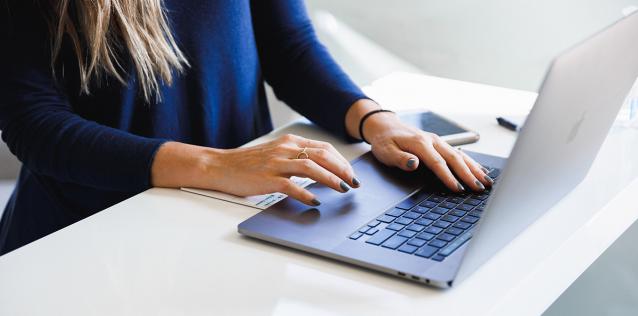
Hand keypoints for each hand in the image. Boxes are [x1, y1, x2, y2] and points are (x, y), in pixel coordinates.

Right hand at [151, 134, 359, 205]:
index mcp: (289, 142)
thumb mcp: (275, 153)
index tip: (351, 173)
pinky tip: (315, 201)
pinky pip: (291, 186)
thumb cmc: (248, 163)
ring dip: (331, 179)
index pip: (323, 147)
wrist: (220, 166)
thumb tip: (321, 169)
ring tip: (342, 189)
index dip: (341, 161)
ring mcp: (276, 164)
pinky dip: (306, 194)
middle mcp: (285, 149)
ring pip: (311, 168)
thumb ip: (296, 157)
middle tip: (354, 182)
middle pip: (322, 155)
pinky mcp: (267, 179)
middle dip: (342, 169)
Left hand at [345, 100, 492, 191]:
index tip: (458, 189)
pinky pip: (459, 153)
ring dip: (474, 168)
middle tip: (479, 188)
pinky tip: (480, 170)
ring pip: (460, 155)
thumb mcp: (386, 151)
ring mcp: (438, 141)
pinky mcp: (440, 144)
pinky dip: (471, 162)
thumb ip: (400, 159)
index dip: (448, 177)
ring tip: (486, 182)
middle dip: (468, 174)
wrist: (386, 126)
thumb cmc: (385, 141)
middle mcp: (432, 141)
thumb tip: (414, 164)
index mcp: (420, 143)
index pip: (437, 163)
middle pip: (454, 159)